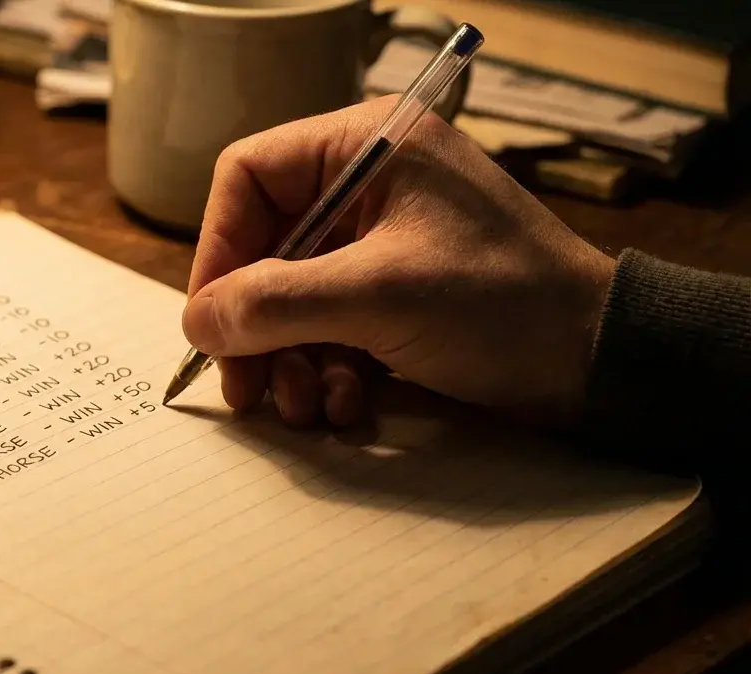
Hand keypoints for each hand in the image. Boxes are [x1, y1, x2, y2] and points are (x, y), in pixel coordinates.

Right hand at [182, 96, 616, 428]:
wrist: (598, 364)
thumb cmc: (501, 304)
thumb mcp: (376, 296)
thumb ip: (275, 302)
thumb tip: (195, 321)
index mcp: (367, 147)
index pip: (248, 179)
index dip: (217, 250)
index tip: (210, 321)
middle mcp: (367, 186)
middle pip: (263, 249)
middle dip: (254, 326)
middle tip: (245, 388)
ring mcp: (380, 244)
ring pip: (290, 299)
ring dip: (289, 360)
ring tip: (306, 406)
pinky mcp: (393, 296)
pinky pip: (328, 329)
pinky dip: (327, 371)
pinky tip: (347, 405)